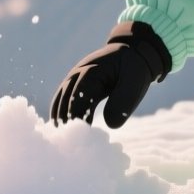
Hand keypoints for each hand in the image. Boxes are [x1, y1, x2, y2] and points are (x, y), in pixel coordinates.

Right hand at [50, 20, 172, 127]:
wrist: (132, 53)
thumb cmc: (134, 70)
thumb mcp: (134, 84)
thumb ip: (123, 103)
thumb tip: (109, 125)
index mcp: (92, 71)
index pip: (79, 97)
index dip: (77, 116)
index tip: (81, 134)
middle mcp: (78, 72)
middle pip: (65, 98)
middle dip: (66, 120)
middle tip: (69, 141)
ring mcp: (74, 76)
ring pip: (60, 98)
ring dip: (60, 117)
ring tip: (62, 138)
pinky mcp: (76, 83)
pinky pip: (62, 98)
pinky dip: (59, 112)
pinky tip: (61, 128)